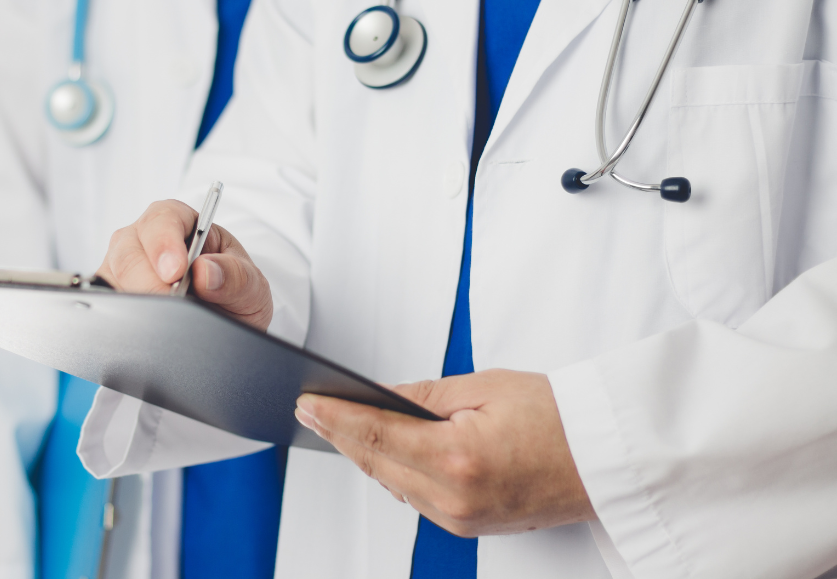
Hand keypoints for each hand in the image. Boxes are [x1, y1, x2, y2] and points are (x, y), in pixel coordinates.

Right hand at [96, 200, 273, 330]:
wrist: (227, 325)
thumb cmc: (235, 291)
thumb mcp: (251, 284)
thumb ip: (235, 276)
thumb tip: (205, 272)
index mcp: (183, 223)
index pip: (163, 218)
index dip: (165, 242)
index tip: (176, 271)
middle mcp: (146, 240)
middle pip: (128, 250)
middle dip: (149, 281)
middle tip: (173, 304)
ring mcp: (125, 269)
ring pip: (111, 277)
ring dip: (137, 300)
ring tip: (165, 320)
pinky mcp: (114, 296)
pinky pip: (105, 302)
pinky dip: (122, 316)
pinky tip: (144, 327)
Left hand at [294, 369, 594, 536]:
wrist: (605, 460)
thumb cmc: (559, 418)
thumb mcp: (486, 387)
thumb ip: (423, 395)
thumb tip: (378, 395)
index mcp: (459, 458)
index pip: (377, 435)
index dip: (335, 417)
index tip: (307, 403)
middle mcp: (456, 498)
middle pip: (376, 463)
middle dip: (341, 434)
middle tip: (311, 408)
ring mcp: (461, 518)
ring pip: (391, 483)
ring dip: (365, 453)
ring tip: (338, 422)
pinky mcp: (468, 526)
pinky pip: (414, 497)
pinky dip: (393, 471)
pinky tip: (381, 449)